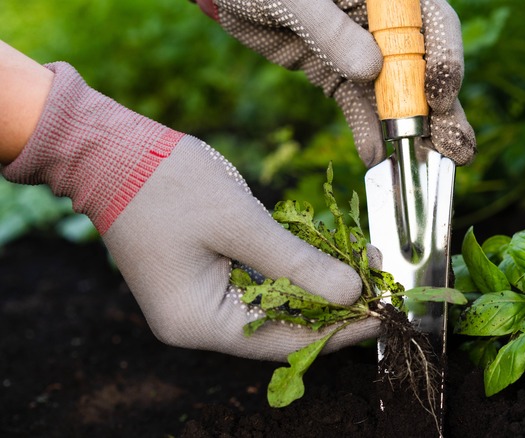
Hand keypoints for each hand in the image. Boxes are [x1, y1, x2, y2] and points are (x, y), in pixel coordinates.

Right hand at [1, 62, 379, 361]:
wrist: (111, 152)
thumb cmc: (167, 183)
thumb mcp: (240, 222)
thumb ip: (296, 263)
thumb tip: (352, 293)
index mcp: (199, 321)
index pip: (284, 341)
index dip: (338, 332)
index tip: (384, 317)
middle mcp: (199, 323)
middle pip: (281, 328)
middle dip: (333, 306)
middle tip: (381, 282)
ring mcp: (200, 302)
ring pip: (274, 306)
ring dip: (317, 286)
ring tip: (365, 265)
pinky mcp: (205, 278)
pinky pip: (259, 285)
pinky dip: (293, 273)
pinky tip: (327, 255)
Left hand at [192, 0, 475, 166]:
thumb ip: (333, 29)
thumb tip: (372, 69)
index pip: (433, 21)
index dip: (445, 58)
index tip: (439, 95)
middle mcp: (382, 22)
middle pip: (423, 65)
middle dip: (442, 109)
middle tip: (457, 149)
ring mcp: (361, 51)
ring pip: (396, 93)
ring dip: (413, 131)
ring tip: (429, 165)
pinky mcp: (337, 74)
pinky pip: (358, 107)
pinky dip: (367, 133)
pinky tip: (375, 158)